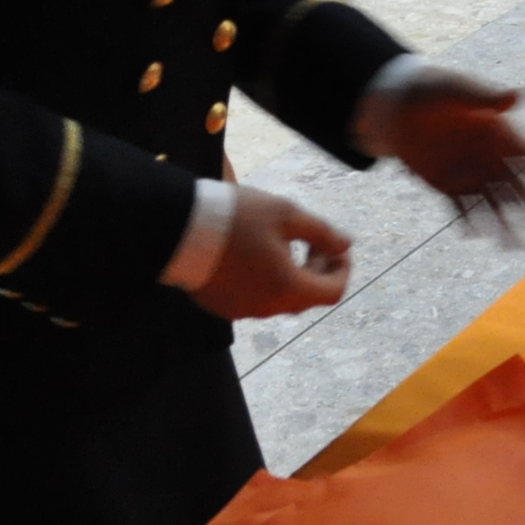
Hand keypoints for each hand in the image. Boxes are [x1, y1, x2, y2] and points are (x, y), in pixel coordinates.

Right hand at [187, 186, 352, 321]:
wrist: (178, 227)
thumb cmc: (237, 217)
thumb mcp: (286, 214)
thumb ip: (322, 232)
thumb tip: (346, 245)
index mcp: (288, 289)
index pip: (333, 291)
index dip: (342, 269)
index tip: (335, 246)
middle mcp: (267, 308)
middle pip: (307, 297)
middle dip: (317, 269)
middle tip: (313, 241)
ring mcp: (241, 310)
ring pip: (280, 298)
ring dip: (291, 275)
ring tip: (282, 243)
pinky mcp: (220, 305)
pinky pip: (253, 297)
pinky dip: (265, 280)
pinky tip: (253, 253)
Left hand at [355, 64, 524, 239]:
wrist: (395, 105)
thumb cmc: (432, 90)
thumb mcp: (457, 90)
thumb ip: (486, 97)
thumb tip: (519, 95)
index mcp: (503, 135)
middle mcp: (491, 159)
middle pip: (523, 192)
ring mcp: (470, 174)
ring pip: (496, 206)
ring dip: (507, 226)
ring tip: (516, 246)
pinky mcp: (446, 186)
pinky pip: (462, 210)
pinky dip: (470, 222)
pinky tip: (478, 235)